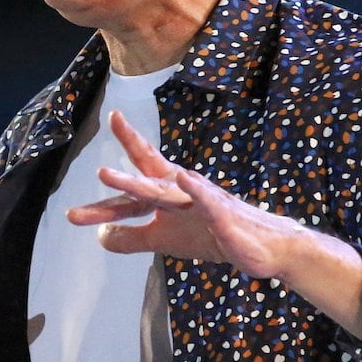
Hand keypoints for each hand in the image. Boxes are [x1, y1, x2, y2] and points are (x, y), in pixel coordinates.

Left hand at [66, 109, 302, 280]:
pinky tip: (184, 178)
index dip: (128, 141)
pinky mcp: (221, 217)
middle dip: (120, 180)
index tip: (113, 115)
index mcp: (167, 190)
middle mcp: (181, 189)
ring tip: (109, 176)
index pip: (142, 167)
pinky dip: (196, 192)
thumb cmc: (210, 234)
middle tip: (99, 171)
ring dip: (137, 186)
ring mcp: (202, 201)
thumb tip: (99, 235)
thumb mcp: (162, 241)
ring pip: (165, 193)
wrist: (262, 246)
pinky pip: (207, 203)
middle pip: (145, 185)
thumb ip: (130, 237)